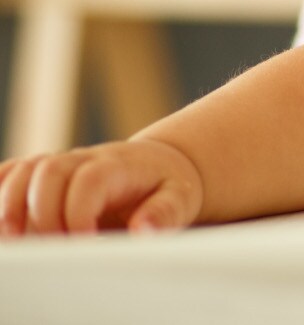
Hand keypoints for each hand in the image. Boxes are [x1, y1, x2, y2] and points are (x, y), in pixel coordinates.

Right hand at [0, 138, 204, 235]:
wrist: (159, 164)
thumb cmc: (168, 186)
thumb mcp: (181, 198)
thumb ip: (165, 213)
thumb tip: (142, 230)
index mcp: (119, 165)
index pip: (89, 179)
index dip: (78, 211)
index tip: (84, 242)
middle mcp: (84, 159)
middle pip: (49, 172)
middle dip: (42, 213)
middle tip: (52, 249)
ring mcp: (60, 164)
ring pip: (24, 171)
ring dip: (10, 206)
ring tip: (16, 242)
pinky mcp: (43, 175)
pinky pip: (10, 173)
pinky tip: (3, 226)